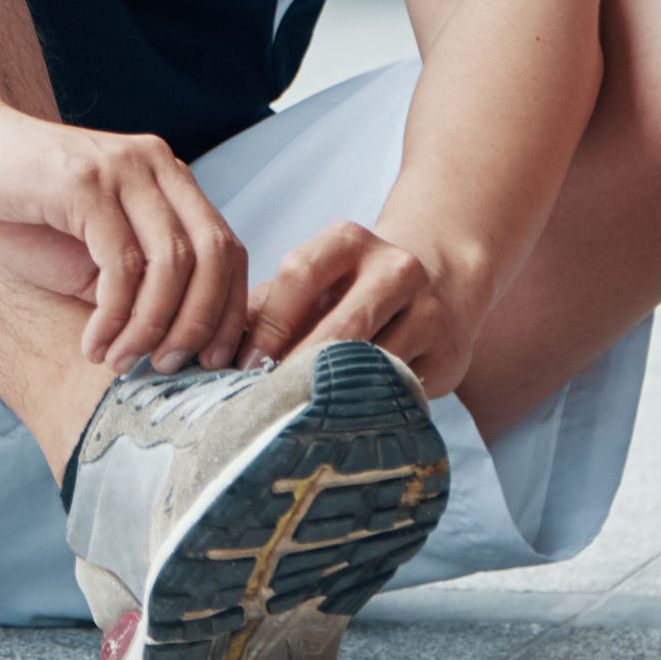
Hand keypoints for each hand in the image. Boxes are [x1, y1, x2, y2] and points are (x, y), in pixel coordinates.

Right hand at [0, 95, 246, 371]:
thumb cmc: (24, 207)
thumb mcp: (92, 251)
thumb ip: (137, 282)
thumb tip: (178, 344)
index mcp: (170, 180)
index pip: (229, 248)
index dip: (230, 310)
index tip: (213, 361)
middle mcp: (157, 167)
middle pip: (214, 255)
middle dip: (200, 323)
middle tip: (170, 367)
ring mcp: (123, 171)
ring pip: (171, 263)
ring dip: (151, 328)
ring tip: (124, 362)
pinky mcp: (85, 184)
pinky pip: (120, 265)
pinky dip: (114, 317)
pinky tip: (94, 344)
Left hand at [245, 221, 478, 400]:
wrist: (440, 288)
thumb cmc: (352, 292)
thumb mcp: (312, 283)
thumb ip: (266, 306)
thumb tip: (213, 345)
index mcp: (348, 241)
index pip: (299, 275)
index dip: (267, 326)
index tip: (243, 367)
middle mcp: (394, 267)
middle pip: (340, 325)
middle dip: (299, 367)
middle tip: (268, 401)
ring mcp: (427, 309)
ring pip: (373, 361)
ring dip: (333, 391)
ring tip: (299, 415)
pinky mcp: (447, 350)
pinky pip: (399, 386)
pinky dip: (366, 405)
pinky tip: (341, 418)